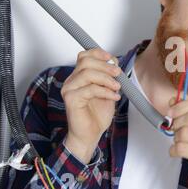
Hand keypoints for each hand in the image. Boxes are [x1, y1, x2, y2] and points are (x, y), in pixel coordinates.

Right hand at [61, 48, 121, 162]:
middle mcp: (72, 81)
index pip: (84, 56)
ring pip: (87, 74)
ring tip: (117, 87)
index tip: (112, 59)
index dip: (98, 53)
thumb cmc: (97, 115)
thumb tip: (115, 65)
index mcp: (79, 76)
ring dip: (106, 79)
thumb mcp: (108, 91)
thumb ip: (109, 78)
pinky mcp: (71, 99)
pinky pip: (90, 89)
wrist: (90, 134)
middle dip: (105, 66)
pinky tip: (114, 97)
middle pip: (86, 62)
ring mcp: (69, 89)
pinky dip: (105, 91)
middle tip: (118, 73)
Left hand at [168, 97, 187, 184]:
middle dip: (177, 122)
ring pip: (184, 133)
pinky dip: (174, 149)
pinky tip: (177, 150)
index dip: (181, 105)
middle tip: (176, 128)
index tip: (171, 111)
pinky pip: (181, 148)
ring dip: (176, 137)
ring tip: (180, 141)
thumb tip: (173, 100)